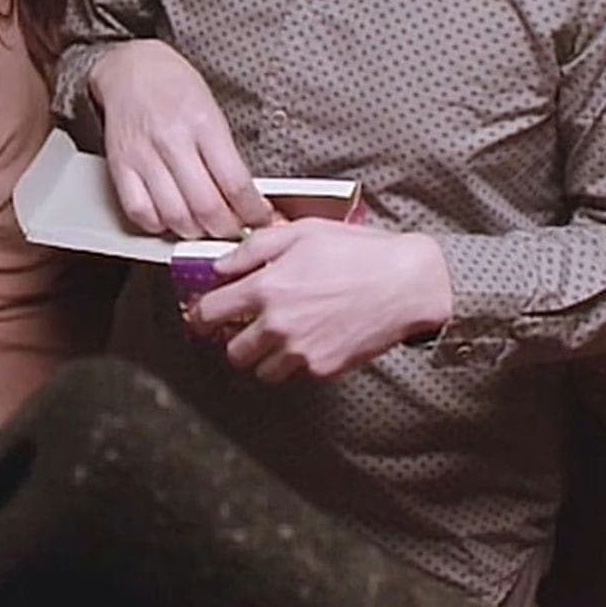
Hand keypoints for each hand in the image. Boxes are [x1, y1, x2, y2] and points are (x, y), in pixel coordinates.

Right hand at [85, 40, 271, 237]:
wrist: (132, 68)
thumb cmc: (176, 88)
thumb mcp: (213, 111)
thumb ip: (228, 156)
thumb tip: (248, 199)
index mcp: (203, 124)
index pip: (235, 183)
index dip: (253, 212)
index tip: (260, 218)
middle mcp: (172, 141)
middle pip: (207, 207)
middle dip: (227, 229)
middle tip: (234, 228)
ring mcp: (143, 156)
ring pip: (175, 216)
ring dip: (196, 232)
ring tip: (205, 226)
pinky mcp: (120, 167)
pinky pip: (139, 213)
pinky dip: (159, 226)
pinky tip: (170, 218)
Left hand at [183, 221, 450, 381]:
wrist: (407, 283)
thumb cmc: (359, 252)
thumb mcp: (302, 232)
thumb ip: (254, 249)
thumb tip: (221, 265)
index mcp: (267, 288)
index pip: (209, 312)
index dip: (198, 315)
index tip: (199, 316)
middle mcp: (277, 324)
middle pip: (232, 351)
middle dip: (234, 340)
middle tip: (245, 328)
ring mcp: (300, 351)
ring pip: (260, 370)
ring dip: (263, 357)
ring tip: (278, 338)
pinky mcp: (322, 368)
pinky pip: (294, 373)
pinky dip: (295, 362)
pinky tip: (310, 339)